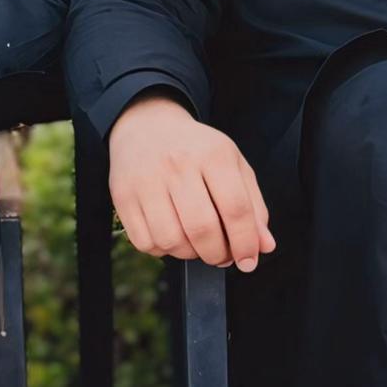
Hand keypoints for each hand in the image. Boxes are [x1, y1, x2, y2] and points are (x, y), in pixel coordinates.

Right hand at [109, 93, 275, 270]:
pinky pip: (145, 243)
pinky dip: (162, 250)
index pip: (236, 209)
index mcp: (213, 154)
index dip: (246, 243)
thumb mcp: (232, 165)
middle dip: (217, 254)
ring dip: (189, 254)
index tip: (248, 261)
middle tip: (221, 255)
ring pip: (172, 240)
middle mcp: (178, 164)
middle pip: (203, 229)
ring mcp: (146, 180)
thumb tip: (264, 246)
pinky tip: (171, 234)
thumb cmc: (196, 151)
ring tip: (195, 243)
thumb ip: (253, 206)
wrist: (147, 125)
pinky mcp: (123, 195)